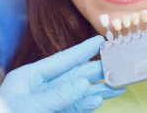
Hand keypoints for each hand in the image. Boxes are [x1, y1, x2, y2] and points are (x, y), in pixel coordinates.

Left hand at [0, 36, 123, 112]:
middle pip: (73, 75)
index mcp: (29, 77)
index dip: (82, 50)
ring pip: (78, 93)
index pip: (61, 60)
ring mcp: (48, 103)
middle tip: (116, 62)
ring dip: (97, 89)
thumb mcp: (30, 106)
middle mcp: (41, 88)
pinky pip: (74, 108)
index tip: (99, 40)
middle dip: (95, 69)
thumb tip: (84, 83)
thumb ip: (58, 95)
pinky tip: (100, 99)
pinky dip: (87, 105)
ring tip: (117, 84)